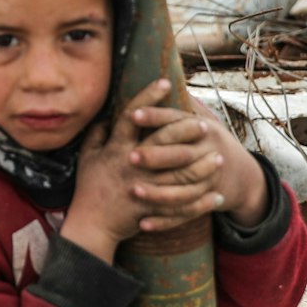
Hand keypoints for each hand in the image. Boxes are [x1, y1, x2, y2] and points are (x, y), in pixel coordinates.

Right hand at [61, 81, 269, 262]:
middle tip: (205, 124)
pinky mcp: (152, 209)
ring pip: (179, 175)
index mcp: (116, 149)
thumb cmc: (89, 188)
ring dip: (202, 167)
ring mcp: (143, 188)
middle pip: (163, 142)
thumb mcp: (87, 157)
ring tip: (219, 157)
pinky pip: (182, 206)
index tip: (164, 81)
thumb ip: (97, 134)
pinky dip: (201, 203)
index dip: (148, 97)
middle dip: (185, 131)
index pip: (132, 116)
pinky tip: (217, 196)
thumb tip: (108, 115)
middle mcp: (131, 165)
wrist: (91, 224)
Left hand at [122, 92, 267, 235]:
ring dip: (157, 191)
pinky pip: (184, 213)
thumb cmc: (212, 143)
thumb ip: (183, 105)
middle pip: (180, 153)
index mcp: (202, 130)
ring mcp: (208, 179)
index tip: (133, 113)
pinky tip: (142, 224)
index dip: (156, 115)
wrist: (243, 176)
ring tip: (133, 190)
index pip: (176, 120)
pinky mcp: (205, 201)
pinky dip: (164, 221)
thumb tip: (164, 77)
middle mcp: (207, 152)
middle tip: (129, 155)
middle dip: (155, 155)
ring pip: (181, 187)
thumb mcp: (204, 120)